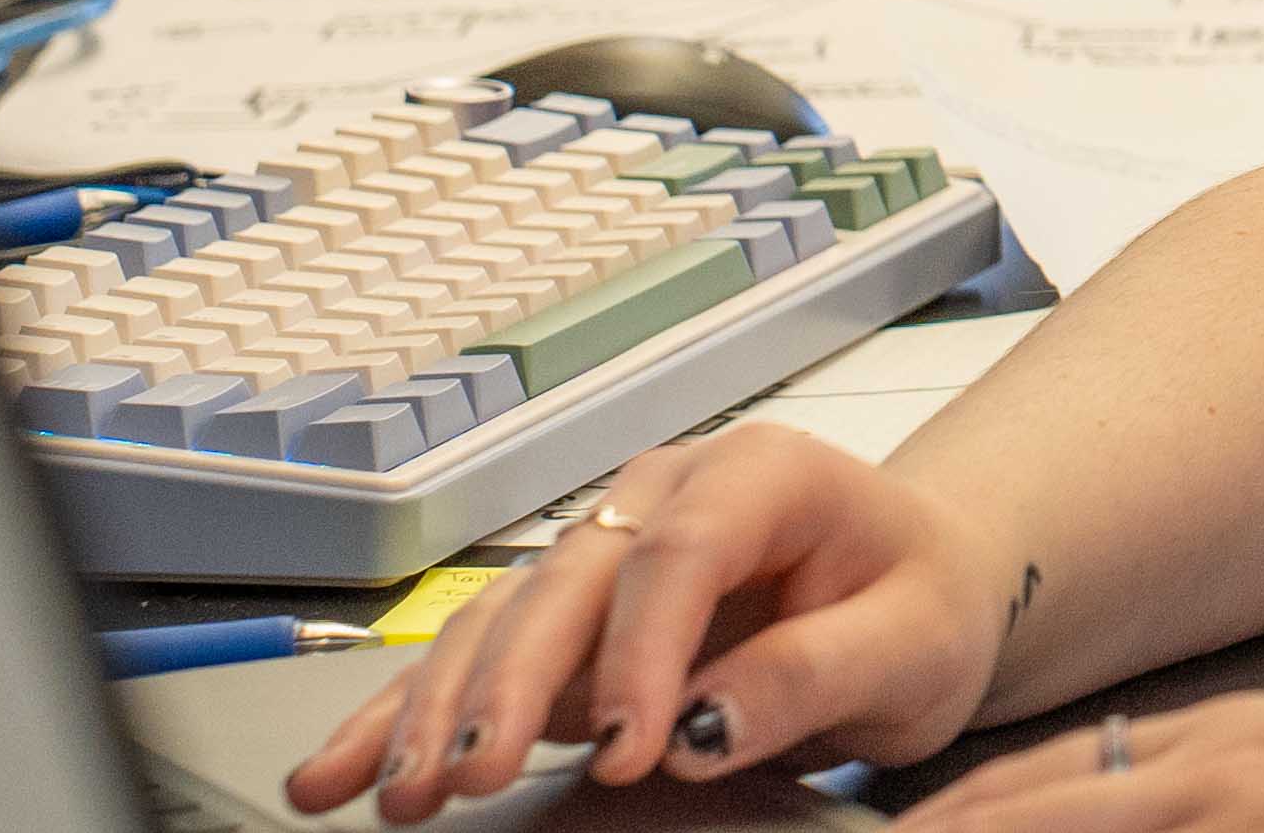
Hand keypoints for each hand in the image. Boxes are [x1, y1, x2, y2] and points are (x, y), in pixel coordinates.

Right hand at [285, 424, 1028, 822]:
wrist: (917, 589)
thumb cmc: (921, 602)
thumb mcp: (913, 642)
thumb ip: (814, 673)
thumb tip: (702, 722)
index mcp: (765, 473)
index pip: (681, 553)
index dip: (641, 650)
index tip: (628, 747)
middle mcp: (667, 495)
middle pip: (569, 580)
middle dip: (509, 683)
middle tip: (472, 775)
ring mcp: (608, 551)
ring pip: (503, 619)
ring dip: (440, 706)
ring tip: (397, 790)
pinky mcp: (571, 619)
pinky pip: (478, 659)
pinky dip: (408, 714)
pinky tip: (342, 770)